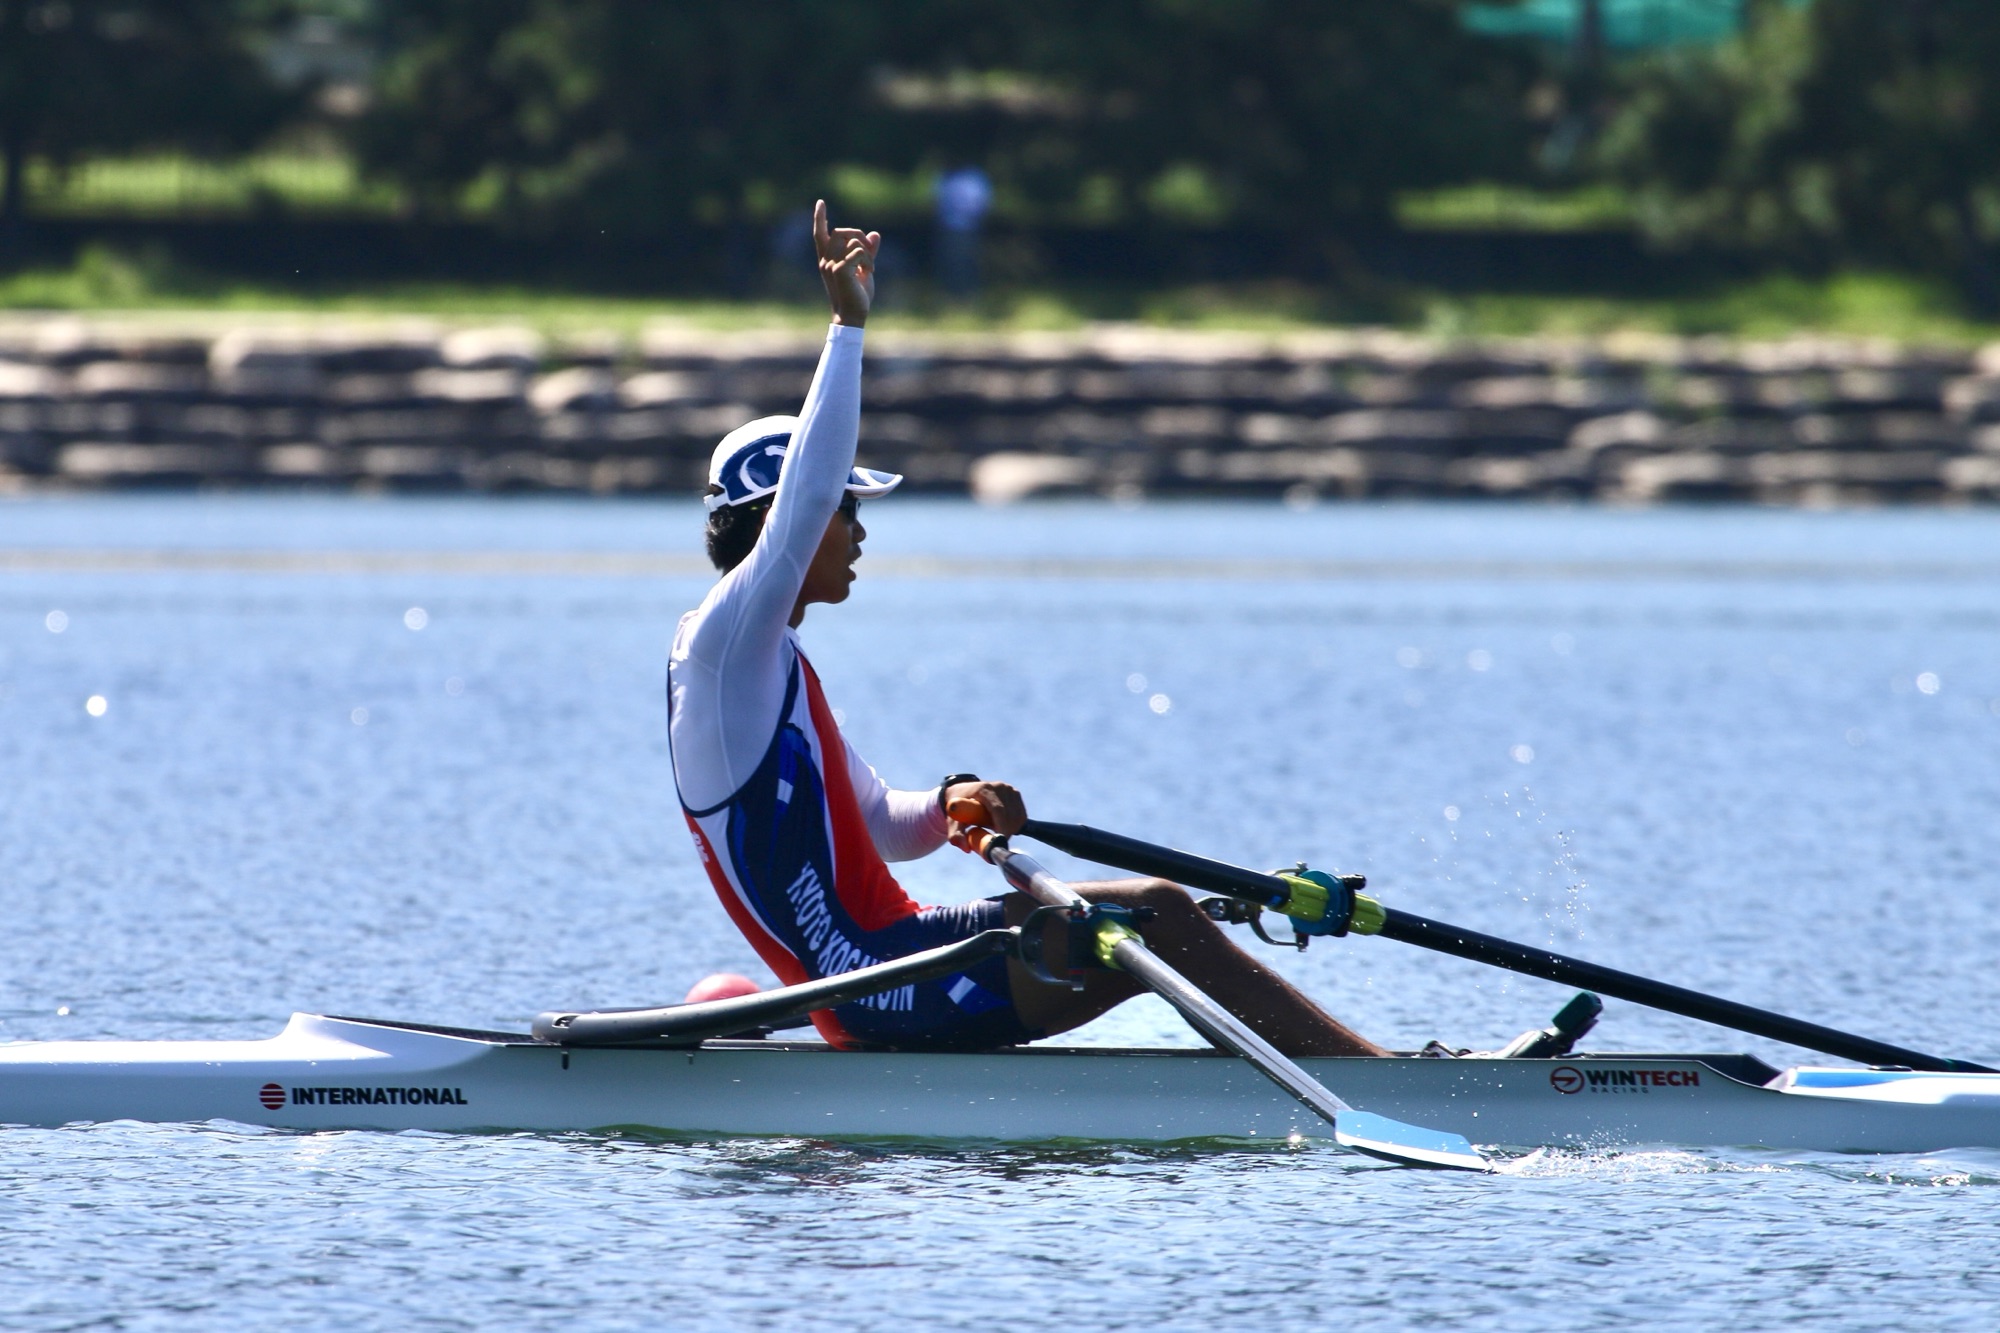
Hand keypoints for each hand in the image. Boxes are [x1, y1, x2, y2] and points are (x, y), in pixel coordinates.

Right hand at [814, 199, 879, 327]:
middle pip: (841, 231)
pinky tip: (869, 272)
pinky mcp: (840, 270)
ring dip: (867, 250)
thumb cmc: (857, 295)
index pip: (820, 234)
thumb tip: (875, 234)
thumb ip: (868, 252)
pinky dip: (868, 259)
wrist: (852, 315)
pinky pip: (858, 251)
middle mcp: (825, 260)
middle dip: (858, 234)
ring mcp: (831, 265)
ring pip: (852, 239)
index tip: (821, 202)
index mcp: (827, 259)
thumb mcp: (864, 269)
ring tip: (869, 267)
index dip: (819, 218)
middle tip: (869, 251)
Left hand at [944, 780, 1025, 850]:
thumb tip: (966, 848)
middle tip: (996, 842)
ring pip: (1018, 816)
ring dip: (1011, 829)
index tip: (999, 840)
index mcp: (983, 789)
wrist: (963, 794)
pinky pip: (1021, 815)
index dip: (1002, 826)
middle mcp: (999, 787)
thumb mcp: (953, 821)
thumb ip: (956, 835)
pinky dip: (1015, 825)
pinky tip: (1003, 826)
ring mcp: (1009, 789)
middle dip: (1006, 831)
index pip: (998, 809)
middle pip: (1010, 814)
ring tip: (996, 831)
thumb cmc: (958, 809)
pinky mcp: (1015, 794)